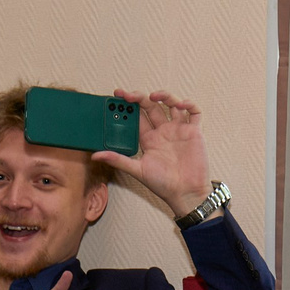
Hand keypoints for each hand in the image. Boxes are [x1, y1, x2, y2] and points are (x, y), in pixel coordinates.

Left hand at [91, 89, 212, 215]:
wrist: (186, 194)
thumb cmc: (163, 185)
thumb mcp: (137, 170)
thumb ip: (118, 160)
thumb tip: (95, 155)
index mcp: (148, 139)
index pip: (136, 117)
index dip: (127, 106)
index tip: (117, 97)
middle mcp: (163, 131)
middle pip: (151, 107)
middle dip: (140, 97)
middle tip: (129, 95)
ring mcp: (179, 130)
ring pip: (172, 104)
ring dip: (164, 96)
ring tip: (155, 96)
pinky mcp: (194, 131)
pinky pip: (194, 112)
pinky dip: (189, 104)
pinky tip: (180, 105)